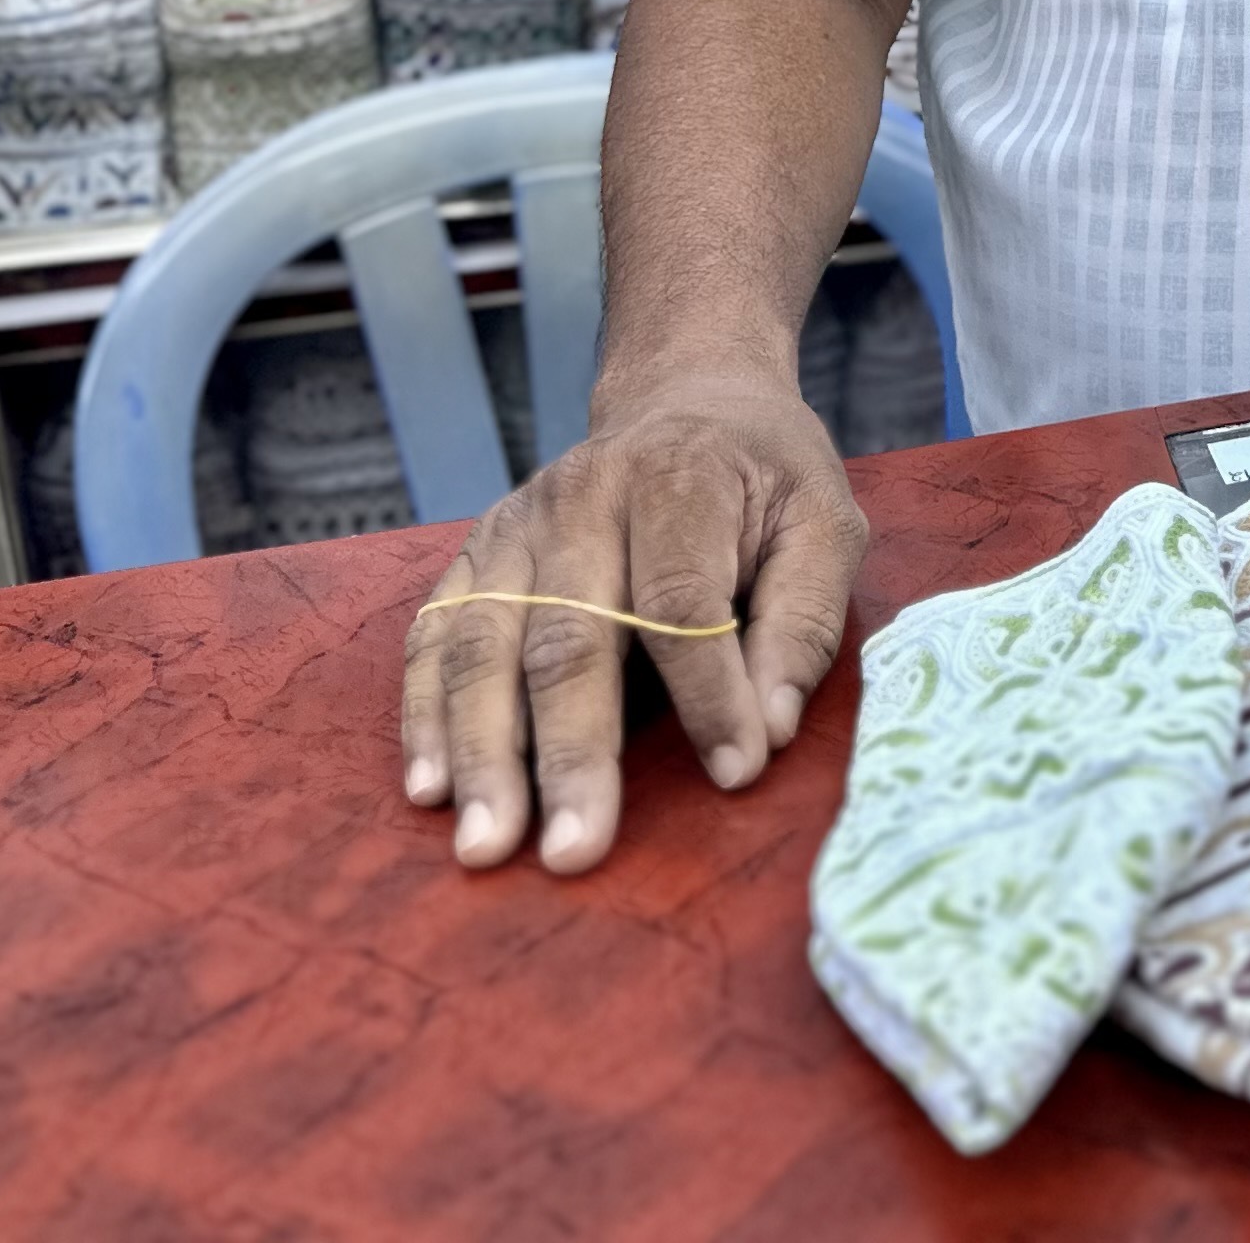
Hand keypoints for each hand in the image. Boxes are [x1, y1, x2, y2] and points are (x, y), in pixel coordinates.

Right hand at [399, 367, 867, 872]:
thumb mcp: (824, 524)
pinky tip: (429, 790)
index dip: (708, 692)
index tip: (736, 771)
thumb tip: (771, 729)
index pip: (682, 601)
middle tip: (574, 853)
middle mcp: (582, 497)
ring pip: (483, 646)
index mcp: (679, 479)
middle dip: (571, 753)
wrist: (689, 396)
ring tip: (486, 846)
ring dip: (480, 753)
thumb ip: (803, 621)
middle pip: (569, 636)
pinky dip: (426, 717)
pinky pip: (434, 640)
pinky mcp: (474, 556)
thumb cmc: (765, 478)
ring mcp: (514, 526)